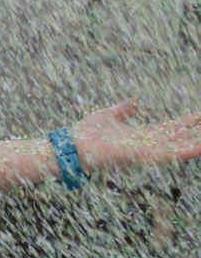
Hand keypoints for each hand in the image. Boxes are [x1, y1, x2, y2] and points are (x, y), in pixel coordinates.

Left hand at [72, 101, 200, 172]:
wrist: (69, 146)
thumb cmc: (85, 133)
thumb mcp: (109, 115)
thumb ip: (124, 109)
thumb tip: (135, 101)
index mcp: (141, 136)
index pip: (171, 129)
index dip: (188, 123)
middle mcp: (146, 146)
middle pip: (179, 137)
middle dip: (197, 132)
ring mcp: (144, 152)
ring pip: (179, 147)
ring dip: (196, 143)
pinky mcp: (139, 156)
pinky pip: (167, 154)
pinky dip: (185, 151)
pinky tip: (199, 147)